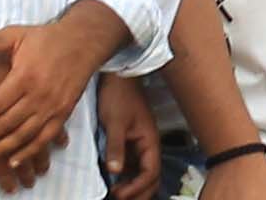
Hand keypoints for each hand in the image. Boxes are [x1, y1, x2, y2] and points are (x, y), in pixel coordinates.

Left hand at [94, 70, 155, 198]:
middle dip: (140, 193)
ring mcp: (140, 144)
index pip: (150, 172)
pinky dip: (127, 176)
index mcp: (149, 140)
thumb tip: (114, 170)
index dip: (136, 187)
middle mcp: (148, 144)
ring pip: (142, 173)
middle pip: (151, 177)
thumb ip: (116, 147)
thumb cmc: (119, 95)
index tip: (119, 193)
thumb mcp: (115, 122)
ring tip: (118, 194)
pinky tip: (115, 180)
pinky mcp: (131, 141)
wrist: (118, 77)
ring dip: (134, 187)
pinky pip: (133, 165)